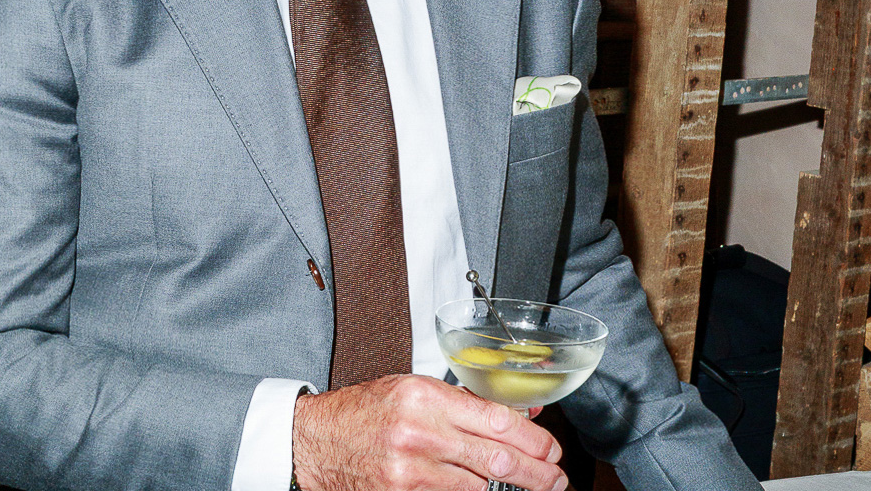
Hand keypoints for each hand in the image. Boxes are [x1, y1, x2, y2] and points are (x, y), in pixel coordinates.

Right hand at [292, 374, 565, 490]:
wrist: (314, 441)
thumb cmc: (364, 413)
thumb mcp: (414, 391)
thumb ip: (463, 404)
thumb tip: (515, 418)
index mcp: (426, 395)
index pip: (496, 419)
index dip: (532, 439)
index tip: (552, 450)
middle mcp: (420, 432)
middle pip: (495, 458)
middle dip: (535, 473)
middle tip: (556, 479)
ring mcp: (410, 469)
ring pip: (478, 486)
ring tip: (534, 489)